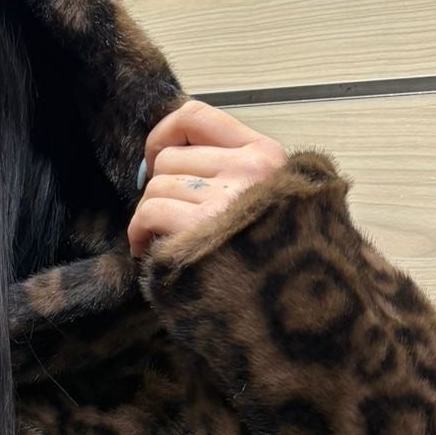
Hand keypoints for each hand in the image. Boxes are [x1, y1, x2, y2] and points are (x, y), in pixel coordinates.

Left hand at [127, 99, 287, 259]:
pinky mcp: (200, 232)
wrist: (297, 318)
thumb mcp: (274, 203)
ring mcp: (226, 200)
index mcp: (268, 157)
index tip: (157, 159)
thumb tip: (165, 158)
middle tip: (168, 219)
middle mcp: (250, 171)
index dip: (164, 134)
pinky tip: (148, 251)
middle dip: (160, 189)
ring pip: (157, 186)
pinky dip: (139, 233)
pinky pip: (149, 212)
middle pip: (170, 158)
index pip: (196, 116)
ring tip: (162, 240)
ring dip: (149, 216)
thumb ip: (235, 174)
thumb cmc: (275, 266)